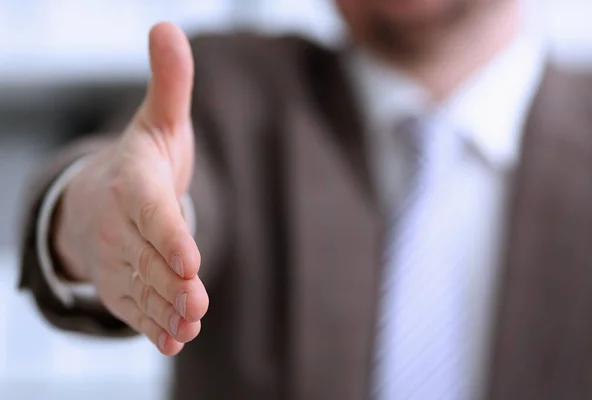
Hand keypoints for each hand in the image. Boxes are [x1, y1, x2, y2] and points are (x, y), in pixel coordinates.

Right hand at [53, 22, 207, 355]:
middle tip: (197, 304)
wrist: (102, 201)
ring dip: (167, 310)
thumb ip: (170, 83)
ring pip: (144, 289)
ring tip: (189, 326)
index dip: (168, 235)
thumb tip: (166, 25)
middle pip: (149, 259)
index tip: (188, 259)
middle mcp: (121, 226)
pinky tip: (174, 340)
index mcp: (134, 184)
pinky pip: (137, 308)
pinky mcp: (123, 286)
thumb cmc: (142, 162)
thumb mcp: (159, 121)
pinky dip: (154, 326)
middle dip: (174, 284)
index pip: (151, 212)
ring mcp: (119, 261)